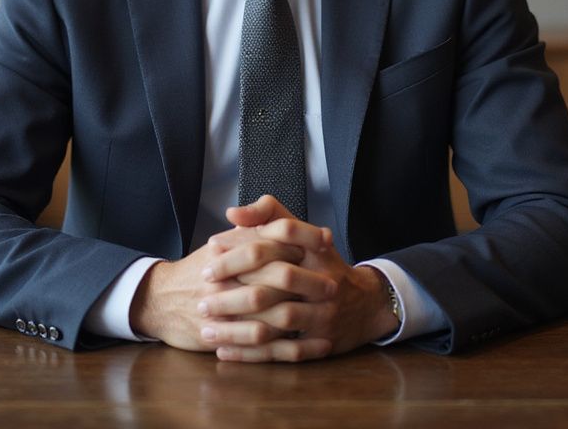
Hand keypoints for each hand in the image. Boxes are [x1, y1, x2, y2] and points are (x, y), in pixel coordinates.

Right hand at [128, 226, 317, 351]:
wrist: (160, 299)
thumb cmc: (199, 270)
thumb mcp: (222, 244)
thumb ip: (250, 230)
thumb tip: (285, 224)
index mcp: (230, 251)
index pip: (270, 243)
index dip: (299, 243)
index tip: (325, 245)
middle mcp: (227, 278)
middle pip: (273, 278)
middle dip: (306, 282)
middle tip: (332, 287)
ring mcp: (224, 309)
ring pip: (269, 314)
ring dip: (300, 317)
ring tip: (325, 320)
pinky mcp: (221, 337)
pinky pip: (260, 345)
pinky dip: (287, 348)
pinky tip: (308, 345)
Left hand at [200, 195, 400, 361]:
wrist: (364, 303)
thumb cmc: (320, 263)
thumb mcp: (302, 233)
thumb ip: (268, 214)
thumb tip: (232, 213)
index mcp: (316, 248)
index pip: (281, 233)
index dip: (244, 240)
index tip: (211, 249)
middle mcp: (323, 279)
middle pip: (277, 280)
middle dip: (237, 287)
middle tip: (203, 291)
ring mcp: (325, 313)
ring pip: (278, 320)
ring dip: (240, 326)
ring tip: (206, 325)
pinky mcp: (322, 343)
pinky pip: (284, 352)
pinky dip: (253, 354)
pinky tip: (224, 351)